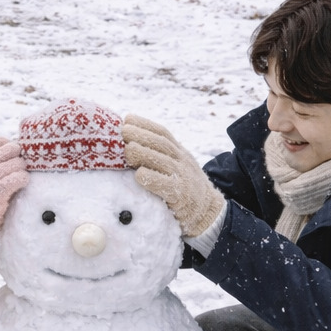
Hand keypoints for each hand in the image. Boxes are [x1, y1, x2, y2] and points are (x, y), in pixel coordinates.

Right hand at [0, 138, 28, 255]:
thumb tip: (15, 156)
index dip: (7, 144)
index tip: (16, 146)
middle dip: (13, 152)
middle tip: (23, 156)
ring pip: (3, 168)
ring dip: (17, 166)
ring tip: (24, 169)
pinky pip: (7, 183)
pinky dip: (18, 179)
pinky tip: (24, 180)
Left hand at [121, 114, 224, 238]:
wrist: (207, 211)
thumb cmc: (183, 187)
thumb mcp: (175, 166)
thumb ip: (158, 155)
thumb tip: (128, 143)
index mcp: (179, 152)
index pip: (163, 133)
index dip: (145, 124)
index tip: (127, 119)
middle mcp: (182, 161)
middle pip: (162, 144)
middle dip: (141, 134)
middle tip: (123, 131)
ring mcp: (183, 178)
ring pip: (163, 161)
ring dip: (143, 153)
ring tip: (127, 150)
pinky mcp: (181, 196)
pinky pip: (166, 186)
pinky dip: (151, 179)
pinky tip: (138, 175)